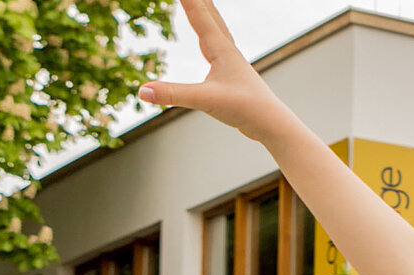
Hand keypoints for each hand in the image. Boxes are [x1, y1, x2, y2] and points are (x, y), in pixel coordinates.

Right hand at [137, 0, 298, 143]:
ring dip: (206, 12)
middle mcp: (227, 50)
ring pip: (217, 28)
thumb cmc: (245, 108)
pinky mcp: (233, 73)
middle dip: (198, 0)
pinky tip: (211, 42)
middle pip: (210, 14)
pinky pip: (219, 45)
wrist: (272, 123)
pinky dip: (211, 33)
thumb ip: (173, 94)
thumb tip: (141, 91)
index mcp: (221, 49)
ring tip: (200, 2)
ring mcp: (231, 61)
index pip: (199, 15)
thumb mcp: (205, 100)